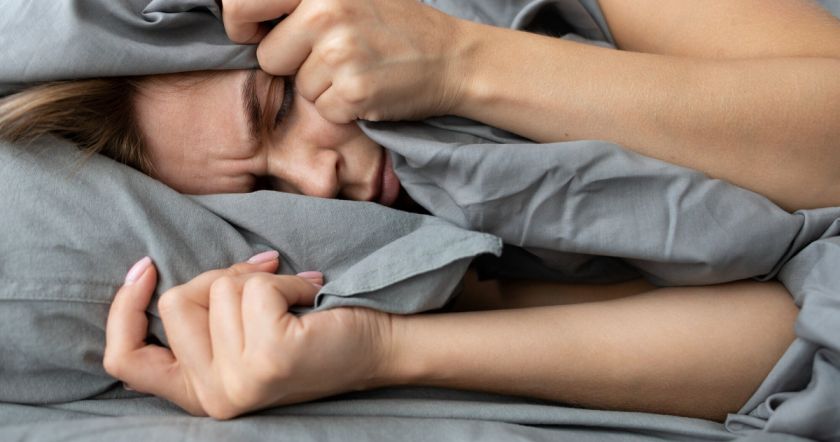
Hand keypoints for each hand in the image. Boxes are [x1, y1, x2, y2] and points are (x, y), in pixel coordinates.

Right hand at [103, 254, 393, 418]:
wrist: (378, 347)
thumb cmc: (313, 332)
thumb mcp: (242, 333)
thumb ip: (203, 319)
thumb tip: (160, 271)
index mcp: (200, 393)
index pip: (126, 362)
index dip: (124, 310)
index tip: (145, 267)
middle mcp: (213, 398)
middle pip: (177, 303)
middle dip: (222, 278)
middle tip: (265, 282)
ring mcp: (240, 382)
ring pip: (219, 289)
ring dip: (262, 279)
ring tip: (294, 297)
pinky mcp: (269, 358)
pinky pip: (257, 288)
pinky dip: (287, 280)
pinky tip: (309, 295)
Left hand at [220, 0, 469, 122]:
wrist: (452, 59)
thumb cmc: (397, 25)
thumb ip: (303, 0)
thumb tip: (241, 11)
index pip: (243, 2)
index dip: (241, 24)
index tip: (256, 33)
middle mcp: (326, 12)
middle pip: (268, 56)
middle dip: (291, 64)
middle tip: (329, 56)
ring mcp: (340, 54)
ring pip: (298, 88)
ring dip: (322, 88)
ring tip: (358, 69)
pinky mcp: (354, 93)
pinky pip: (323, 111)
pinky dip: (342, 108)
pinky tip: (368, 89)